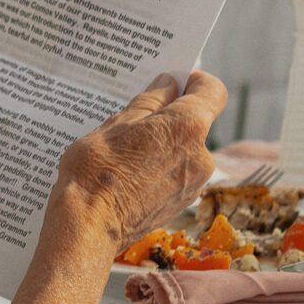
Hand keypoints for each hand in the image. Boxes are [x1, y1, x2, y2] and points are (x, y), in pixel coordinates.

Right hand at [51, 71, 226, 246]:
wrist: (91, 225)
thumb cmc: (98, 169)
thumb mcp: (117, 123)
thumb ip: (148, 102)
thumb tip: (167, 84)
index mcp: (187, 128)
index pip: (212, 91)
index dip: (194, 80)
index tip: (172, 79)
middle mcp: (201, 156)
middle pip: (195, 121)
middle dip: (169, 114)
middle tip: (132, 115)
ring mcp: (194, 183)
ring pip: (184, 148)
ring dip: (163, 141)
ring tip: (125, 147)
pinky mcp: (182, 202)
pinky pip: (177, 171)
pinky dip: (160, 164)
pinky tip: (130, 170)